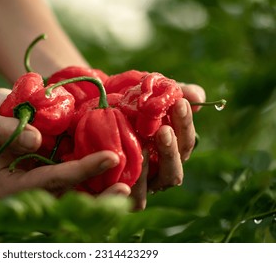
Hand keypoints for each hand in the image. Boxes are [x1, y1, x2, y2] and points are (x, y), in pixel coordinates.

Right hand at [0, 89, 130, 197]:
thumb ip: (3, 130)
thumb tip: (38, 141)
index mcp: (9, 188)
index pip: (48, 182)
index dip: (79, 172)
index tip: (110, 157)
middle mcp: (30, 195)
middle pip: (68, 201)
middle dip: (99, 197)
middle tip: (128, 188)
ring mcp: (47, 189)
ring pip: (80, 199)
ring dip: (106, 193)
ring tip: (134, 182)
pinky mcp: (60, 178)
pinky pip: (84, 185)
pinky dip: (103, 179)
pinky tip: (127, 170)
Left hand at [130, 84, 205, 209]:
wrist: (93, 114)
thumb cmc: (124, 106)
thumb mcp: (146, 96)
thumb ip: (171, 94)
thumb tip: (197, 96)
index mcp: (169, 151)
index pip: (185, 142)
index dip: (185, 123)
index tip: (179, 103)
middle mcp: (159, 171)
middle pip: (176, 169)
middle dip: (172, 149)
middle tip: (163, 130)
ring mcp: (145, 185)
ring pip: (161, 183)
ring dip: (156, 166)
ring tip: (145, 146)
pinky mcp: (126, 194)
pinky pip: (137, 197)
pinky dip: (136, 184)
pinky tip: (126, 162)